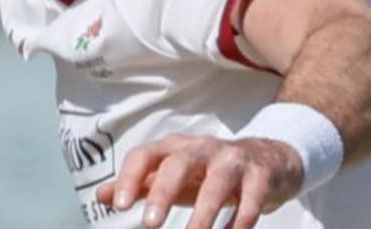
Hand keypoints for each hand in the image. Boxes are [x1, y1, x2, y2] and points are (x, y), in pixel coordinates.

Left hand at [95, 134, 303, 228]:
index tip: (120, 205)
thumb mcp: (173, 176)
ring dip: (204, 213)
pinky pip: (251, 198)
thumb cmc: (208, 172)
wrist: (267, 160)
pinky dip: (241, 220)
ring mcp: (233, 159)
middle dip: (163, 193)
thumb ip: (140, 185)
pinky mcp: (260, 175)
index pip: (146, 155)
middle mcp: (202, 148)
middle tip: (150, 224)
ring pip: (217, 182)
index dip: (130, 177)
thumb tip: (103, 195)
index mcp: (175, 148)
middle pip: (179, 164)